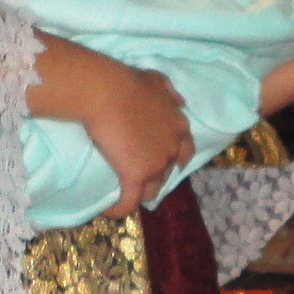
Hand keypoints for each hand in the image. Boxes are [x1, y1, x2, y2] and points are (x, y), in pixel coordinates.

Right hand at [89, 62, 195, 217]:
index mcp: (178, 125)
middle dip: (159, 176)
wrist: (108, 94)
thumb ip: (170, 92)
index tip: (174, 163)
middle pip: (169, 171)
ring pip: (152, 189)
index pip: (185, 148)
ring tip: (127, 196)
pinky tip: (109, 212)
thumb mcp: (157, 81)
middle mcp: (172, 147)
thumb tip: (181, 102)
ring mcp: (156, 164)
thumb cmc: (128, 83)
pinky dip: (120, 209)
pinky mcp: (136, 176)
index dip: (178, 157)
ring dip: (141, 194)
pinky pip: (129, 201)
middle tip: (145, 180)